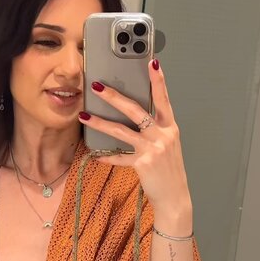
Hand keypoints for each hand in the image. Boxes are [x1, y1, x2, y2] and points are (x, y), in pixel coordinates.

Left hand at [79, 58, 191, 214]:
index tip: (152, 62)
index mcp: (170, 128)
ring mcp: (153, 149)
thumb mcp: (168, 145)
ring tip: (84, 116)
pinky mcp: (143, 163)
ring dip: (100, 123)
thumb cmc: (169, 170)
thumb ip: (155, 130)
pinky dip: (107, 156)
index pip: (164, 99)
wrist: (175, 197)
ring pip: (122, 130)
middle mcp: (163, 135)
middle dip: (114, 96)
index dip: (159, 81)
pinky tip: (95, 155)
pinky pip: (120, 157)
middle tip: (97, 86)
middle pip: (136, 110)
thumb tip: (135, 117)